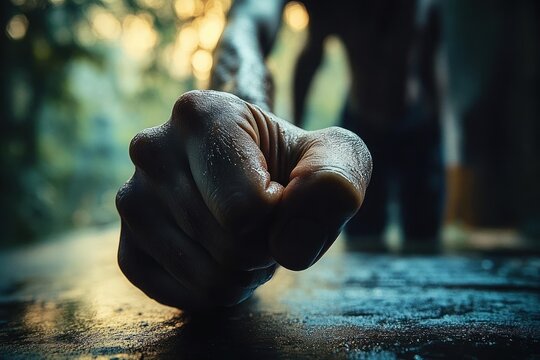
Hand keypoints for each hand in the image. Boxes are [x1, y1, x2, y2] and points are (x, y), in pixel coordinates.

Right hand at [116, 90, 371, 309]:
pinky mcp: (127, 245)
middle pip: (230, 245)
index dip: (282, 217)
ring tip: (244, 235)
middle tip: (266, 221)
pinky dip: (214, 290)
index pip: (248, 208)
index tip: (280, 192)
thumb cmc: (297, 167)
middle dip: (265, 247)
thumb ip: (334, 184)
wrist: (259, 179)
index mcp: (200, 114)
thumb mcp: (337, 159)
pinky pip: (180, 295)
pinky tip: (219, 255)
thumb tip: (288, 246)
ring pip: (207, 277)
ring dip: (243, 271)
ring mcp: (132, 200)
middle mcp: (152, 150)